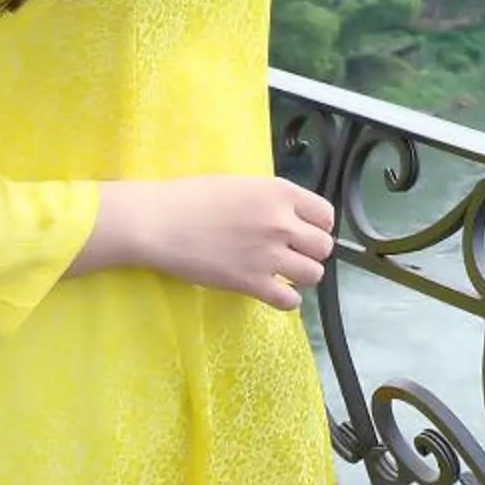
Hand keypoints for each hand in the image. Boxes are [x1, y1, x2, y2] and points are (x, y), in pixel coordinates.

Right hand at [80, 176, 335, 311]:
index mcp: (279, 193)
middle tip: (293, 253)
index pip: (326, 214)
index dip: (319, 225)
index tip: (306, 231)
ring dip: (302, 275)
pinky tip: (274, 291)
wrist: (159, 222)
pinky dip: (286, 299)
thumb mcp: (241, 184)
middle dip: (312, 251)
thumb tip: (291, 213)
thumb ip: (271, 198)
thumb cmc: (191, 198)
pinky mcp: (251, 283)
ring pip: (314, 273)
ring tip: (284, 272)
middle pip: (324, 246)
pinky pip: (290, 300)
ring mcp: (268, 254)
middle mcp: (281, 223)